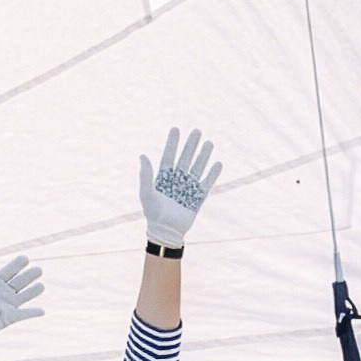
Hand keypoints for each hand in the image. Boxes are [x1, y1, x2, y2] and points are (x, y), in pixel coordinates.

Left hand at [0, 254, 42, 354]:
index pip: (8, 272)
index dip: (16, 265)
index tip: (25, 258)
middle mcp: (4, 293)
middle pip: (19, 282)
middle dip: (28, 276)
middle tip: (39, 270)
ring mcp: (7, 305)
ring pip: (23, 296)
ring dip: (33, 292)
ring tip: (42, 286)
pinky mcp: (9, 317)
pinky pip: (22, 314)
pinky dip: (32, 313)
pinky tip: (42, 311)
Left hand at [139, 126, 221, 245]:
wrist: (166, 231)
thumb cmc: (153, 213)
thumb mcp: (146, 193)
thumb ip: (146, 175)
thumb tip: (143, 155)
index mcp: (163, 177)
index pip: (168, 156)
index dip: (172, 143)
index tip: (175, 129)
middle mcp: (177, 180)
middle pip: (185, 158)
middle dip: (191, 145)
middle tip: (196, 131)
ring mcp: (188, 188)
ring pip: (197, 167)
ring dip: (203, 155)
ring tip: (209, 142)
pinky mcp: (197, 197)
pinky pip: (207, 183)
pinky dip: (213, 174)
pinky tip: (217, 163)